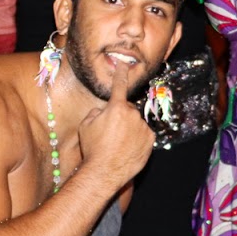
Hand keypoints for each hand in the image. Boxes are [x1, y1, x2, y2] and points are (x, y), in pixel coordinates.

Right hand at [76, 61, 154, 188]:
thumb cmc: (92, 148)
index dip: (121, 73)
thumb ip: (97, 112)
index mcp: (116, 108)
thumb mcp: (86, 126)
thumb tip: (104, 111)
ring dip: (129, 129)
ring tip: (117, 144)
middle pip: (128, 110)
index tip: (124, 64)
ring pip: (136, 123)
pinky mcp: (150, 141)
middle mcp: (133, 115)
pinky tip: (127, 149)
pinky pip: (144, 135)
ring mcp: (143, 128)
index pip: (119, 86)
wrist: (104, 172)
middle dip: (121, 117)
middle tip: (109, 133)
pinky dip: (137, 139)